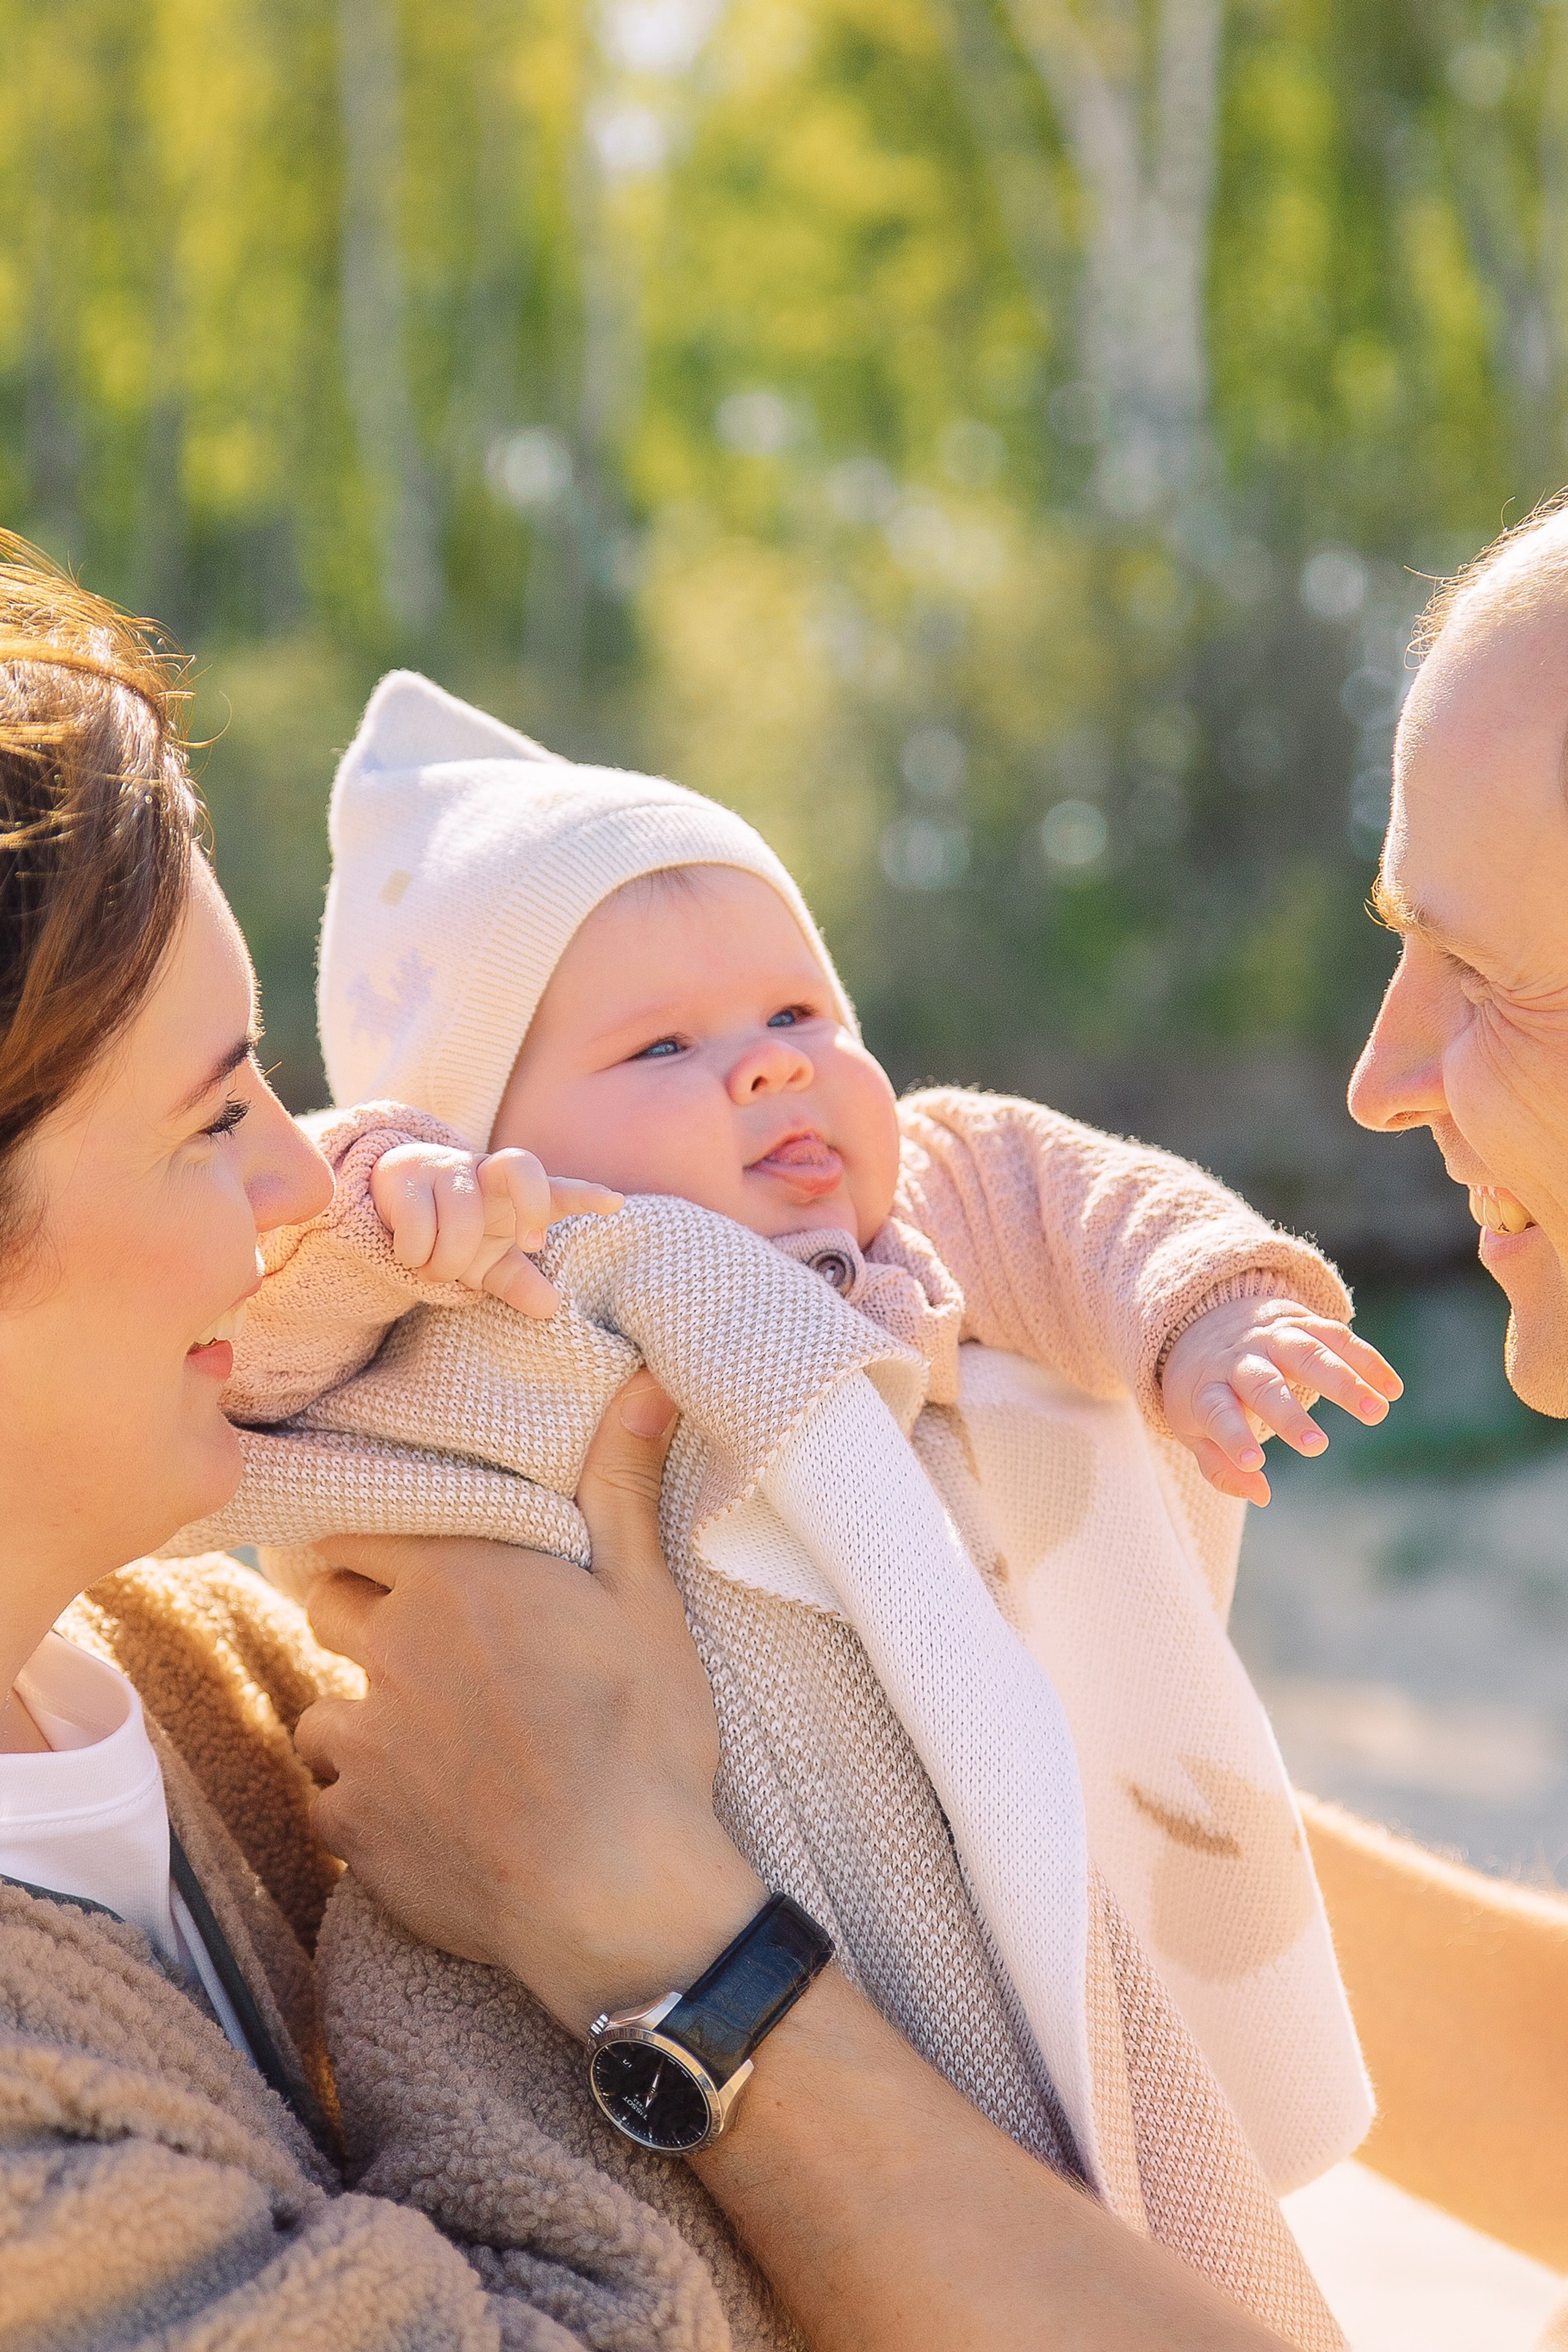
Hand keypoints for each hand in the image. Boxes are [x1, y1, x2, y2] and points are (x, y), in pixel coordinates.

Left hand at [293, 1371, 763, 2032]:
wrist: (620, 1895)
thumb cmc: (645, 1739)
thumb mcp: (647, 1602)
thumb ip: (622, 1488)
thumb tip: (645, 1381)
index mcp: (456, 1579)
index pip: (363, 1527)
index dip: (377, 1538)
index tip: (397, 1553)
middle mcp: (390, 1648)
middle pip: (325, 1602)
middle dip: (356, 1611)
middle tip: (414, 1638)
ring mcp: (363, 1742)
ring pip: (319, 1704)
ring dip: (354, 1712)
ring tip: (418, 1734)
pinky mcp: (352, 1826)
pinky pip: (326, 1796)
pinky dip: (359, 1799)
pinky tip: (417, 1808)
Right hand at [368, 1142, 621, 1315]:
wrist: (391, 1201)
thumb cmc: (455, 1233)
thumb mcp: (489, 1264)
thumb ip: (519, 1283)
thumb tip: (552, 1308)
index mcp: (515, 1194)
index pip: (556, 1188)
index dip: (585, 1196)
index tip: (615, 1203)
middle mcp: (487, 1173)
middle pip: (522, 1166)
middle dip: (532, 1205)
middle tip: (532, 1244)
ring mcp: (448, 1169)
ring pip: (461, 1219)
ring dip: (448, 1261)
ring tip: (436, 1270)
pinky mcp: (408, 1175)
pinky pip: (419, 1226)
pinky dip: (416, 1254)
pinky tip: (410, 1253)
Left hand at [1160, 1295, 1402, 1505]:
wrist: (1204, 1320)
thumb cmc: (1203, 1390)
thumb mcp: (1192, 1428)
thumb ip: (1219, 1466)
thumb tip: (1260, 1495)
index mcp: (1207, 1388)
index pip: (1219, 1414)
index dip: (1234, 1438)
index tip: (1254, 1464)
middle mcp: (1240, 1359)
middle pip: (1264, 1383)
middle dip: (1289, 1415)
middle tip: (1316, 1447)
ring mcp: (1271, 1337)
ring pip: (1307, 1353)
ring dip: (1344, 1382)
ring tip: (1376, 1412)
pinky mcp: (1300, 1322)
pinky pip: (1335, 1336)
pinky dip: (1366, 1360)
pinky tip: (1392, 1388)